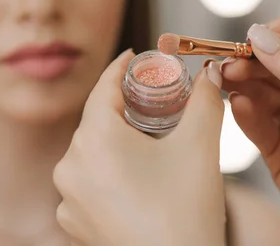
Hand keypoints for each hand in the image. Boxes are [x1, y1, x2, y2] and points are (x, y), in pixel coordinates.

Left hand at [53, 50, 226, 245]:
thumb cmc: (185, 215)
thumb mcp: (200, 147)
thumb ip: (205, 101)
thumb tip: (211, 75)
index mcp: (95, 139)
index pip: (105, 87)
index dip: (121, 68)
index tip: (134, 58)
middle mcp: (71, 165)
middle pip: (98, 120)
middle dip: (125, 107)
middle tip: (152, 101)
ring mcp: (68, 197)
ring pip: (93, 152)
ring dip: (116, 142)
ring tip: (147, 143)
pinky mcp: (73, 222)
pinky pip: (88, 182)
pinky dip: (108, 172)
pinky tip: (134, 179)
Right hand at [221, 12, 279, 244]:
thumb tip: (262, 36)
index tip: (257, 39)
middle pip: (276, 59)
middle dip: (252, 59)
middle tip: (230, 62)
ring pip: (259, 86)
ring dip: (241, 81)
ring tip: (225, 79)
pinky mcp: (274, 139)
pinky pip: (251, 116)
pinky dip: (242, 109)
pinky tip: (238, 106)